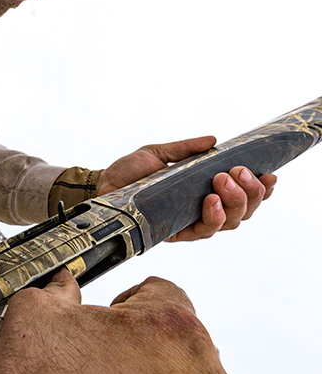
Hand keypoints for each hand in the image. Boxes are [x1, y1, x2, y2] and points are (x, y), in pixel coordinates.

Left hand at [96, 136, 276, 240]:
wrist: (102, 186)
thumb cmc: (130, 172)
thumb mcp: (159, 153)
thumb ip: (187, 149)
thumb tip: (215, 140)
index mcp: (205, 191)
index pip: (242, 195)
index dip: (261, 190)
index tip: (271, 174)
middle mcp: (202, 211)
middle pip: (243, 212)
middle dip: (250, 192)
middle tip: (240, 172)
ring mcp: (190, 223)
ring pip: (229, 223)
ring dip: (234, 202)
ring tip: (223, 181)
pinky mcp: (175, 233)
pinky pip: (202, 232)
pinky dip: (212, 217)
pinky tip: (211, 201)